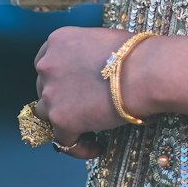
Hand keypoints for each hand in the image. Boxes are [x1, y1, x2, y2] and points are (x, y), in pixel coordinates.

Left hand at [34, 25, 137, 159]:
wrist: (143, 72)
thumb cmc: (132, 53)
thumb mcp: (100, 39)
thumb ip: (84, 52)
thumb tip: (90, 67)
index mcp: (58, 41)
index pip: (44, 61)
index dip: (57, 75)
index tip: (69, 85)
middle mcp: (48, 65)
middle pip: (44, 87)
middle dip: (60, 96)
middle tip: (81, 105)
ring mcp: (51, 94)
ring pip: (47, 113)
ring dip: (63, 120)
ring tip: (86, 129)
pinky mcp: (61, 120)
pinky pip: (64, 142)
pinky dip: (79, 147)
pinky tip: (95, 147)